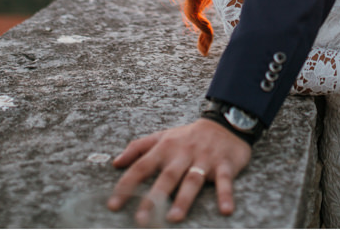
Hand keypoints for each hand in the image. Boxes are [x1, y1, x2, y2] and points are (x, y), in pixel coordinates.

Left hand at [107, 118, 252, 225]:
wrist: (224, 122)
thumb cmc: (188, 135)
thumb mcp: (162, 137)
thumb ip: (138, 148)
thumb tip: (115, 163)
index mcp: (165, 148)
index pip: (141, 167)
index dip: (126, 185)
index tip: (114, 205)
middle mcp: (183, 154)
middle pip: (167, 176)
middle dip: (154, 197)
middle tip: (142, 218)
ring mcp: (204, 159)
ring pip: (192, 180)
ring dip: (183, 199)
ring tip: (174, 218)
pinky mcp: (224, 165)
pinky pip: (224, 181)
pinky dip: (225, 194)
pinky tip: (226, 210)